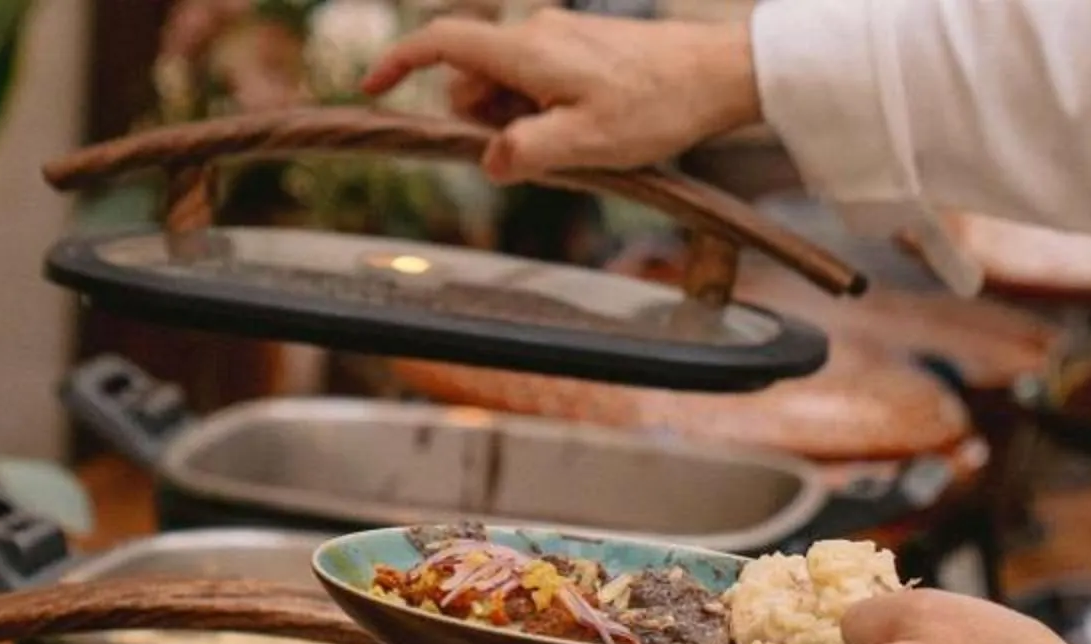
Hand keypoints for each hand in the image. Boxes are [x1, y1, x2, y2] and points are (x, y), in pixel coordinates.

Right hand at [362, 14, 760, 182]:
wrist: (719, 75)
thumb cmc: (657, 108)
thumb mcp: (588, 145)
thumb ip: (527, 153)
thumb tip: (487, 161)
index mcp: (527, 51)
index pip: (442, 42)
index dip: (399, 63)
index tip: (371, 89)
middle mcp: (536, 34)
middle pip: (474, 78)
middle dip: (483, 122)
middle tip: (537, 155)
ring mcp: (560, 39)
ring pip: (506, 86)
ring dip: (518, 122)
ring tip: (575, 146)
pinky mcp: (581, 48)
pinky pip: (537, 83)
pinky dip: (543, 112)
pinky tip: (588, 132)